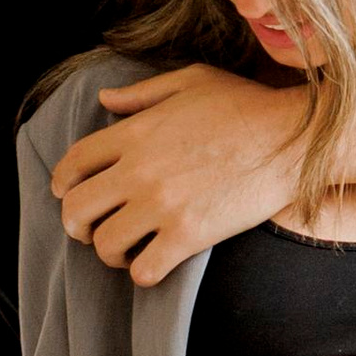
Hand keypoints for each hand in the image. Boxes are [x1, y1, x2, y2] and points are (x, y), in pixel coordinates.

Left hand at [51, 66, 301, 283]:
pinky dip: (143, 273)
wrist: (292, 138)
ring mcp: (162, 205)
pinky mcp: (189, 235)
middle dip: (76, 225)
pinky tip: (156, 263)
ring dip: (111, 252)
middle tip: (92, 230)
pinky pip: (143, 271)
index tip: (67, 194)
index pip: (73, 162)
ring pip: (104, 245)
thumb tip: (105, 99)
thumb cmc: (247, 106)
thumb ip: (143, 93)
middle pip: (77, 209)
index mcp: (135, 132)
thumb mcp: (192, 82)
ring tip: (128, 249)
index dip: (63, 183)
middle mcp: (139, 170)